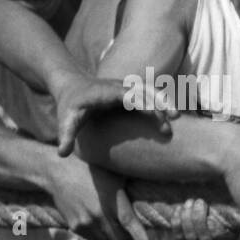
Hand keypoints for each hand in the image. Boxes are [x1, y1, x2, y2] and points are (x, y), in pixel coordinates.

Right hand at [46, 153, 149, 239]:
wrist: (58, 172)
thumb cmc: (91, 171)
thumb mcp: (115, 176)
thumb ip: (129, 192)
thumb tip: (151, 195)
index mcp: (113, 201)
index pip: (130, 223)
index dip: (140, 237)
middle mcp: (100, 214)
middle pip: (120, 239)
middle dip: (127, 237)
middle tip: (128, 229)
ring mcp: (86, 222)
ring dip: (112, 236)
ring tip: (110, 222)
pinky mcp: (75, 226)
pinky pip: (93, 239)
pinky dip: (98, 234)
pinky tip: (97, 220)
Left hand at [52, 72, 173, 157]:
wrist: (72, 86)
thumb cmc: (70, 106)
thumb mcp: (66, 120)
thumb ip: (65, 136)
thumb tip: (61, 154)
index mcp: (103, 93)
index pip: (124, 95)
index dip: (140, 102)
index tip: (153, 113)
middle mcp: (118, 87)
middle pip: (142, 90)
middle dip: (158, 102)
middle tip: (172, 119)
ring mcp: (126, 87)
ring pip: (149, 89)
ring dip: (164, 101)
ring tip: (177, 117)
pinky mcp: (132, 91)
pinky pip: (150, 93)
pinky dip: (162, 102)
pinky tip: (172, 116)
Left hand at [166, 196, 239, 239]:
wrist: (199, 206)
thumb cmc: (219, 207)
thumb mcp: (230, 209)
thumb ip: (237, 215)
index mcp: (229, 237)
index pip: (224, 239)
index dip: (217, 231)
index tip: (212, 218)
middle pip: (205, 239)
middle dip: (199, 219)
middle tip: (199, 201)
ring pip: (191, 238)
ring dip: (188, 218)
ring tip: (190, 201)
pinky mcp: (183, 238)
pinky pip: (179, 236)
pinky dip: (177, 221)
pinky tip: (179, 208)